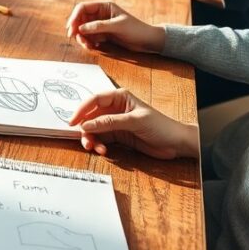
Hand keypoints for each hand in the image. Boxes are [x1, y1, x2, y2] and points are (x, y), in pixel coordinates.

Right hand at [66, 1, 164, 52]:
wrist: (148, 41)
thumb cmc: (136, 30)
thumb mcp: (117, 26)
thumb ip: (98, 26)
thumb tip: (81, 28)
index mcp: (104, 6)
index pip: (83, 8)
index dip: (75, 17)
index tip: (71, 27)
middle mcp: (101, 14)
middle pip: (81, 19)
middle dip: (77, 29)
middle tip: (75, 38)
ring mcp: (101, 25)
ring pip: (84, 30)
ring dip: (82, 38)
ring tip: (87, 46)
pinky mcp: (103, 34)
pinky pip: (90, 37)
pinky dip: (89, 42)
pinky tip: (94, 46)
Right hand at [69, 89, 195, 158]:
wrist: (175, 143)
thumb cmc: (161, 126)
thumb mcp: (134, 121)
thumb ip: (110, 122)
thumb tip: (87, 124)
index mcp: (120, 98)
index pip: (95, 100)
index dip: (82, 110)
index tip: (73, 122)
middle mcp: (115, 109)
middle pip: (91, 117)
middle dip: (86, 129)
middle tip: (85, 142)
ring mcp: (116, 123)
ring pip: (95, 130)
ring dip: (92, 140)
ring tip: (96, 149)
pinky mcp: (118, 136)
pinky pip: (102, 139)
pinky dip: (100, 145)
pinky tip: (104, 151)